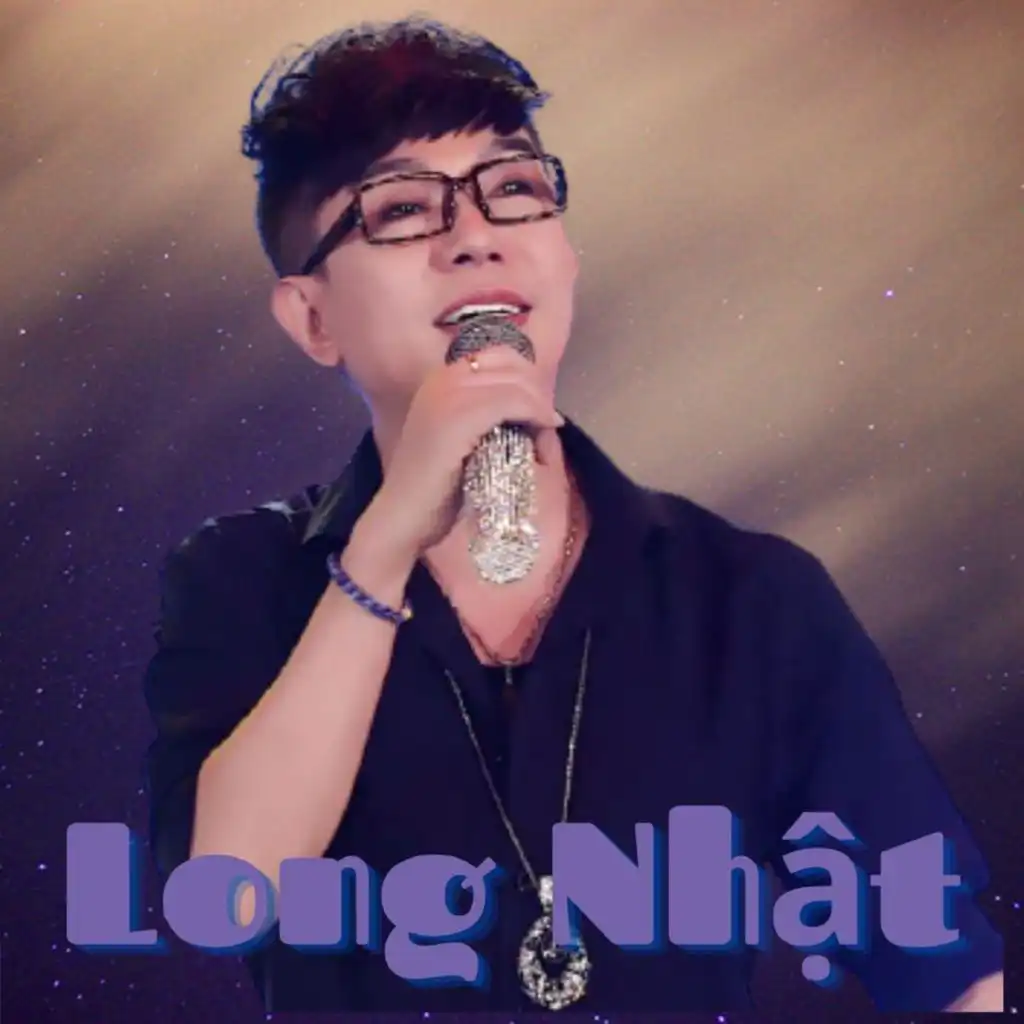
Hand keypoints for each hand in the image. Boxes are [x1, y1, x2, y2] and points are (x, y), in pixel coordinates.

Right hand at [360, 345, 563, 558]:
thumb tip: (531, 411)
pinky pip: (513, 401)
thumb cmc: (436, 488)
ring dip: (540, 409)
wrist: (404, 517)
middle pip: (512, 365)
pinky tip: (542, 441)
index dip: (527, 380)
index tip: (540, 413)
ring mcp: (448, 394)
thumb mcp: (463, 439)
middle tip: (547, 428)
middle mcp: (442, 378)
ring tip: (544, 441)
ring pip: (516, 383)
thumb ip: (487, 417)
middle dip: (538, 394)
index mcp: (440, 379)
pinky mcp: (460, 415)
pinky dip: (536, 417)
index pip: (499, 356)